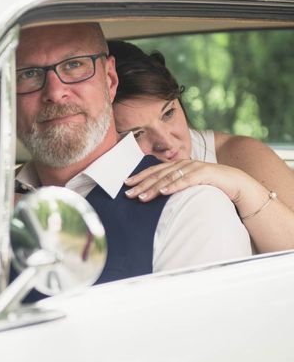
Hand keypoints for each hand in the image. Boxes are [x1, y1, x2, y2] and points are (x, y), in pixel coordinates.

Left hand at [123, 159, 245, 202]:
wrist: (236, 183)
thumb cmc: (210, 185)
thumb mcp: (189, 183)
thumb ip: (174, 184)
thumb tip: (156, 193)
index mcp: (179, 165)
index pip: (155, 170)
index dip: (140, 176)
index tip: (126, 184)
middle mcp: (184, 164)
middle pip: (159, 174)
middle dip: (142, 184)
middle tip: (128, 194)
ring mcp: (194, 167)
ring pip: (169, 178)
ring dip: (154, 188)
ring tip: (142, 197)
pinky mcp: (204, 174)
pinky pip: (186, 181)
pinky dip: (174, 186)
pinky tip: (163, 192)